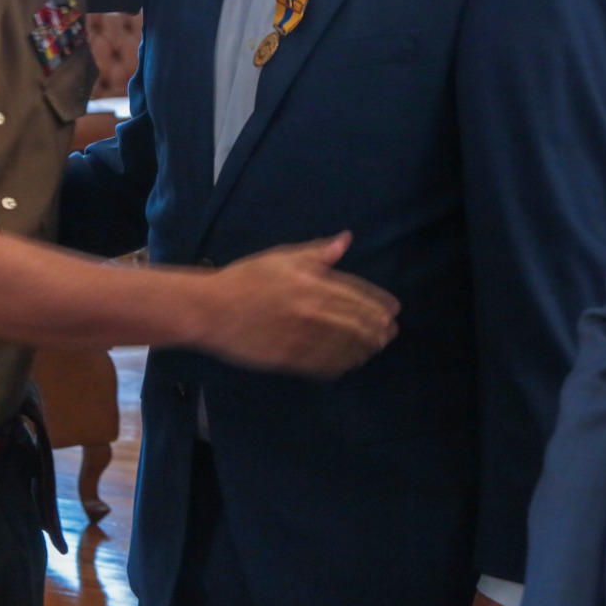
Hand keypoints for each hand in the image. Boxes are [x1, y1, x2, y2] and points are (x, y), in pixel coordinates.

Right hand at [197, 233, 398, 377]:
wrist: (212, 309)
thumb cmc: (246, 278)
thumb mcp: (281, 258)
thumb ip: (317, 253)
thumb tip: (346, 240)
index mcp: (313, 284)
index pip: (357, 296)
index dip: (379, 304)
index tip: (394, 310)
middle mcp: (313, 312)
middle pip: (357, 324)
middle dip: (378, 329)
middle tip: (390, 332)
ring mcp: (302, 339)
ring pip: (344, 347)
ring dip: (365, 348)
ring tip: (375, 348)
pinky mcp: (290, 359)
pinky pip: (324, 365)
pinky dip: (341, 364)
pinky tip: (349, 363)